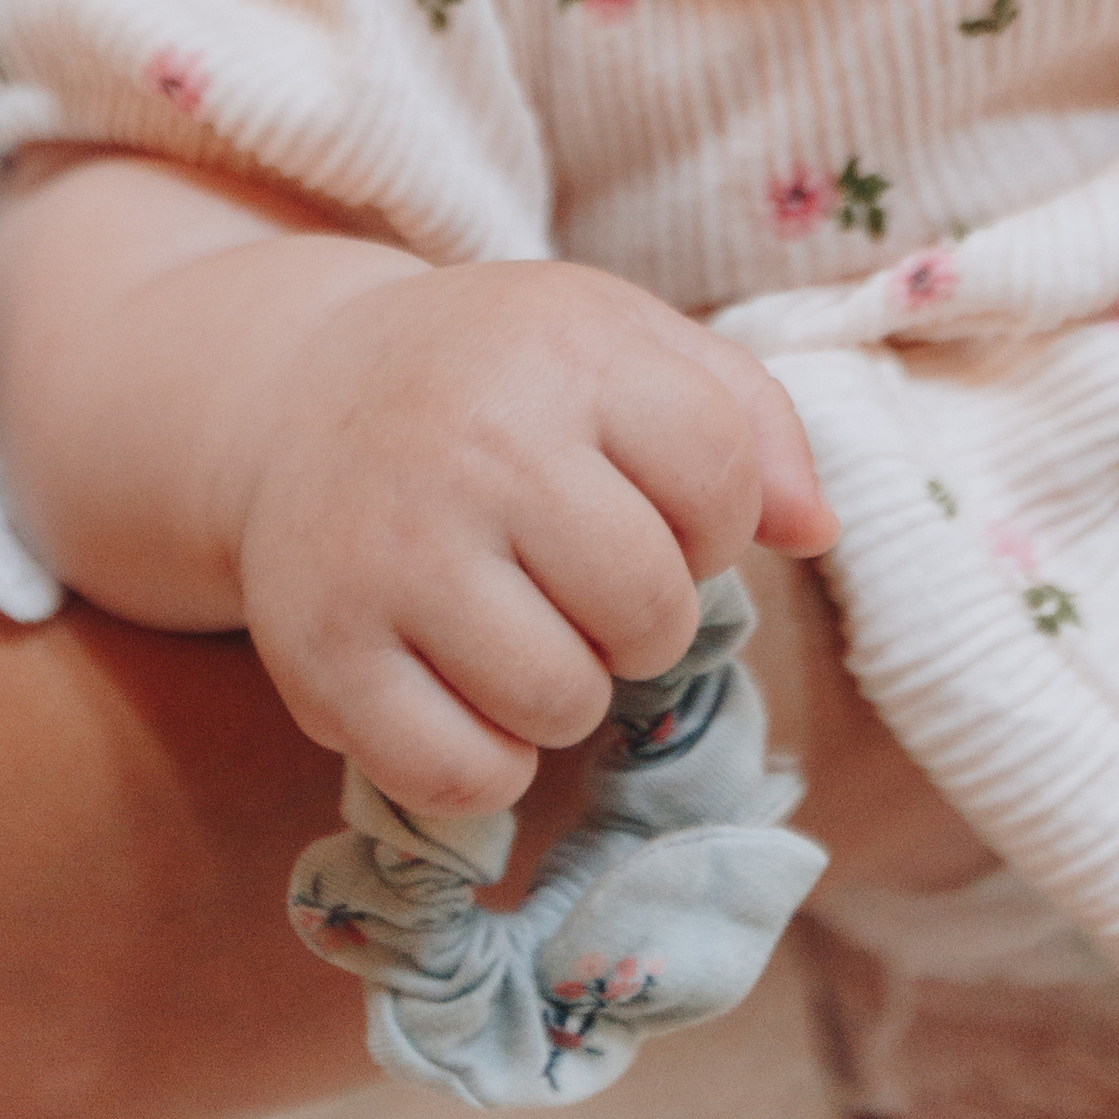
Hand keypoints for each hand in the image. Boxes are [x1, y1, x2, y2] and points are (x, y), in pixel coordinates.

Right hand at [230, 258, 835, 818]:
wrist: (302, 391)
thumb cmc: (503, 376)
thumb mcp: (625, 341)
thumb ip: (746, 417)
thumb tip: (816, 531)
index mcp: (567, 350)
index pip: (721, 481)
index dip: (715, 521)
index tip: (658, 509)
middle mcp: (474, 444)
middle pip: (648, 606)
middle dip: (647, 619)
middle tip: (589, 584)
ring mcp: (389, 553)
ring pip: (561, 702)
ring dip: (571, 692)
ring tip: (527, 627)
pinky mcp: (323, 654)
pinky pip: (462, 776)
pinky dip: (491, 765)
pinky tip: (469, 691)